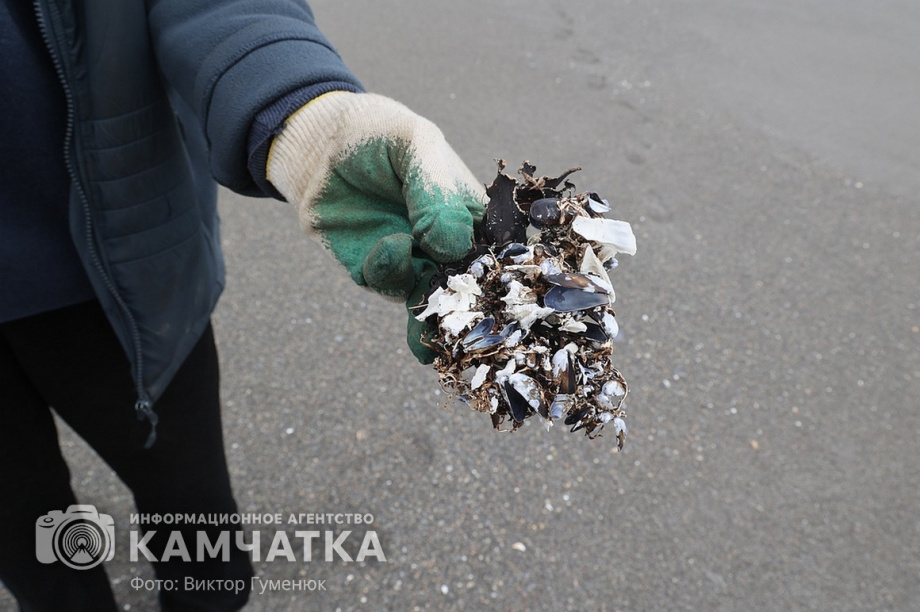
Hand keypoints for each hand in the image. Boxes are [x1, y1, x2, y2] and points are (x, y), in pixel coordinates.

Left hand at [267, 91, 484, 361]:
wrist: (320, 144)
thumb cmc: (381, 135)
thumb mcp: (416, 145)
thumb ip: (436, 192)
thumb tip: (453, 246)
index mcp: (473, 214)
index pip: (497, 251)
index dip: (495, 269)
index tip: (486, 275)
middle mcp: (448, 245)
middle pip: (467, 287)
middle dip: (461, 298)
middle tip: (451, 295)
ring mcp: (414, 261)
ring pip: (430, 297)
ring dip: (423, 291)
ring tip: (402, 246)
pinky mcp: (378, 272)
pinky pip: (390, 288)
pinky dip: (389, 275)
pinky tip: (386, 245)